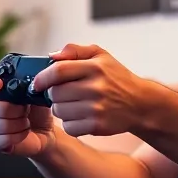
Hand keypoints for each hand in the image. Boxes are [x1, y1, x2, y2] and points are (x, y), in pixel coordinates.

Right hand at [0, 69, 55, 156]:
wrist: (46, 131)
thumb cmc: (37, 108)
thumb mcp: (35, 91)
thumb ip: (26, 82)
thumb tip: (25, 81)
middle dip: (8, 108)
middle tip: (25, 109)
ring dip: (16, 123)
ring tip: (27, 121)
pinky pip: (0, 140)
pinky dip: (17, 136)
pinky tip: (24, 132)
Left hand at [32, 44, 150, 137]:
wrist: (140, 103)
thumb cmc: (116, 78)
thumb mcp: (100, 55)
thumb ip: (74, 50)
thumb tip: (51, 56)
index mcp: (95, 67)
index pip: (58, 71)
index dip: (42, 78)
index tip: (36, 83)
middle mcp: (96, 87)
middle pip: (55, 93)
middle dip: (54, 94)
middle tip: (64, 93)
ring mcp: (96, 108)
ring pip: (59, 111)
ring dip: (61, 109)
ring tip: (75, 104)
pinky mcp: (97, 125)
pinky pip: (69, 126)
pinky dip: (71, 123)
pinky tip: (81, 116)